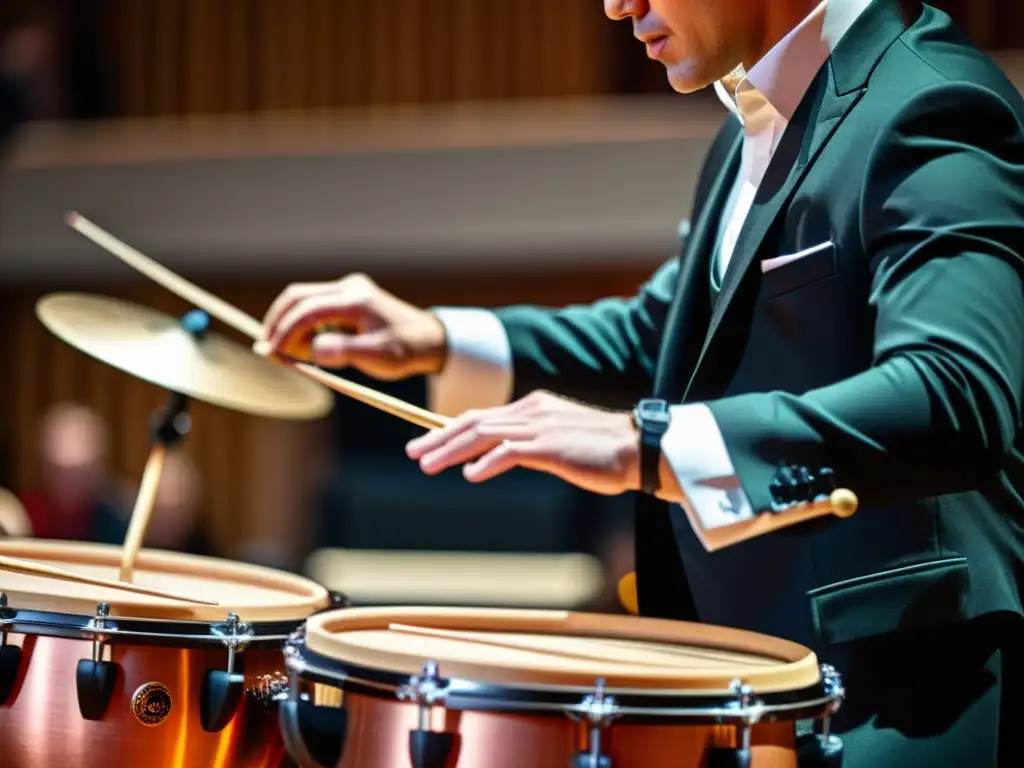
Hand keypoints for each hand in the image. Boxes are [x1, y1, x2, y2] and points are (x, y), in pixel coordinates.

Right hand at [256, 273, 446, 379]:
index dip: (286, 331)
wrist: (428, 339)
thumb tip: (314, 349)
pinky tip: (310, 346)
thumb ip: (345, 352)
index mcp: (356, 299)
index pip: (308, 309)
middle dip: (278, 322)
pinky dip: (303, 324)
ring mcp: (347, 289)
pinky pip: (314, 306)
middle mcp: (349, 287)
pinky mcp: (346, 296)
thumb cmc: (406, 349)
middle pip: (297, 296)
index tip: (273, 353)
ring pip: (303, 300)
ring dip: (290, 325)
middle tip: (269, 350)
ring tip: (293, 354)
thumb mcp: (378, 357)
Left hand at [405, 391, 640, 494]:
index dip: (449, 429)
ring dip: (452, 450)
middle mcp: (532, 411)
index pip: (481, 416)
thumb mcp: (555, 441)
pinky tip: (471, 474)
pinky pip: (511, 452)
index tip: (425, 443)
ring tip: (427, 465)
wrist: (637, 450)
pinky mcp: (552, 446)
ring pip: (485, 435)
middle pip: (474, 422)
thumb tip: (492, 456)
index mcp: (532, 407)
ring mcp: (541, 427)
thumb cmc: (600, 451)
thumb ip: (525, 444)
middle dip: (439, 438)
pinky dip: (488, 462)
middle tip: (413, 453)